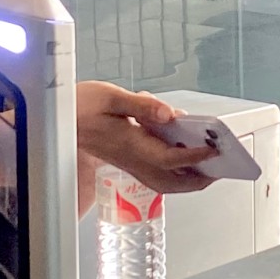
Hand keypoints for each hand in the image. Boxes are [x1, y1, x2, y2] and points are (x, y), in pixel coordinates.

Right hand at [75, 81, 216, 197]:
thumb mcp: (110, 96)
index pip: (169, 158)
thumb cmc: (79, 106)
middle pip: (172, 180)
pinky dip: (177, 174)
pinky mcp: (127, 161)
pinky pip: (157, 176)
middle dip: (200, 178)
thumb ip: (142, 105)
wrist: (56, 120)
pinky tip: (188, 161)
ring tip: (212, 167)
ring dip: (190, 180)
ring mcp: (129, 164)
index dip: (194, 156)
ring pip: (165, 182)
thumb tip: (170, 115)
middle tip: (222, 167)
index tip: (215, 149)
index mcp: (129, 144)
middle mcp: (131, 159)